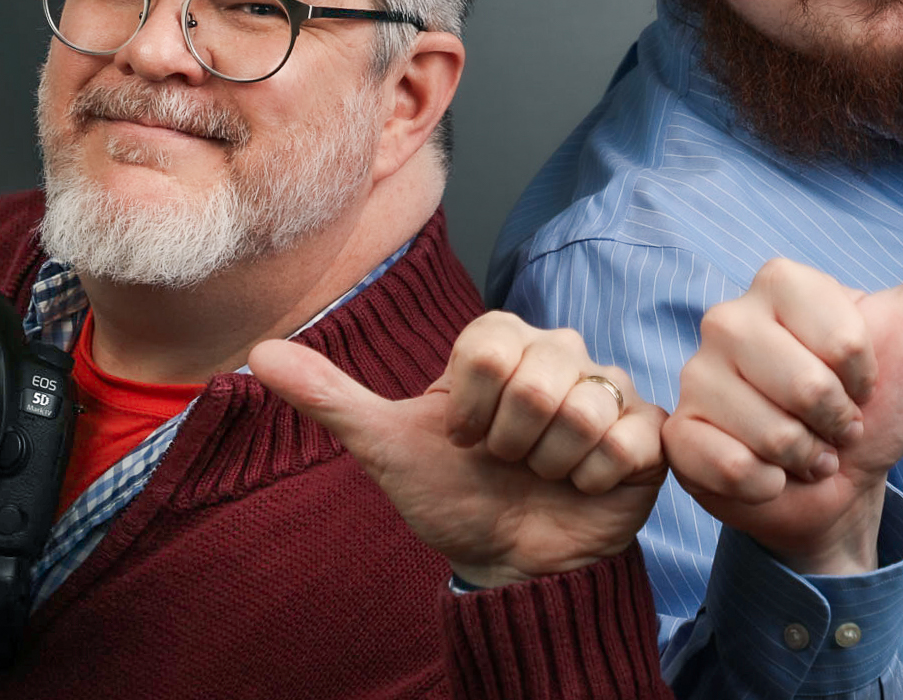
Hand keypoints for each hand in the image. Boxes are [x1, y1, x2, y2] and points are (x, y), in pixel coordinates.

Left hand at [248, 315, 666, 588]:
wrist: (511, 562)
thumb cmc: (453, 497)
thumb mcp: (386, 448)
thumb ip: (330, 397)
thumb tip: (255, 354)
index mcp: (502, 342)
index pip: (487, 347)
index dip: (468, 408)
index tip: (463, 436)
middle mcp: (560, 352)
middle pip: (536, 379)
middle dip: (508, 441)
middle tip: (505, 461)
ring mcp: (608, 388)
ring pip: (580, 412)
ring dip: (548, 466)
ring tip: (541, 475)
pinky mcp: (647, 431)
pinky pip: (621, 443)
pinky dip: (590, 481)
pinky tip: (580, 486)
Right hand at [661, 187, 902, 575]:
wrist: (837, 482)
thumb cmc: (874, 402)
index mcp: (780, 283)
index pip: (842, 339)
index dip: (866, 375)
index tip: (862, 379)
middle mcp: (727, 320)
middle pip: (804, 388)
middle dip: (838, 424)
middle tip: (834, 423)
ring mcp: (696, 375)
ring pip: (770, 434)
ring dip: (806, 460)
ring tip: (804, 449)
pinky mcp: (680, 434)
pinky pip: (733, 467)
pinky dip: (769, 485)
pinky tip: (769, 474)